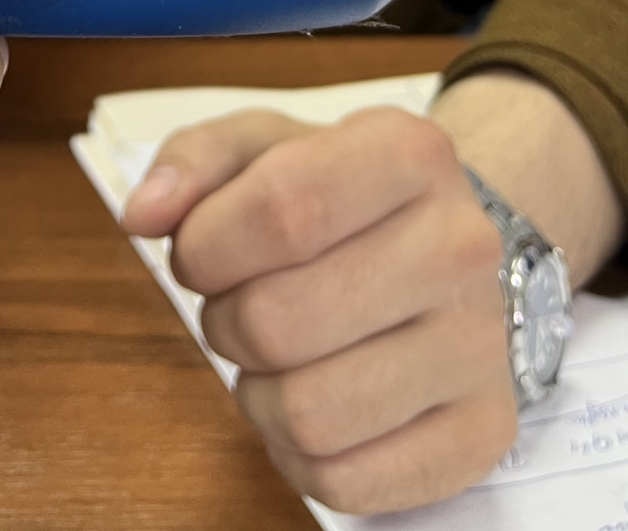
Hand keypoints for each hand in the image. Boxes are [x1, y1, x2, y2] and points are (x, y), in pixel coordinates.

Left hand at [123, 108, 515, 514]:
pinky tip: (315, 401)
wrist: (446, 245)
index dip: (206, 246)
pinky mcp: (483, 431)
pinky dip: (301, 455)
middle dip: (224, 321)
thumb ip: (192, 160)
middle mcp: (461, 244)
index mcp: (408, 152)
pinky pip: (348, 482)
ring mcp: (481, 345)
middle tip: (239, 305)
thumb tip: (145, 213)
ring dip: (258, 393)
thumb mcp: (264, 145)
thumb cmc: (337, 193)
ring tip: (276, 356)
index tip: (199, 251)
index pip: (279, 210)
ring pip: (309, 412)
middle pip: (279, 321)